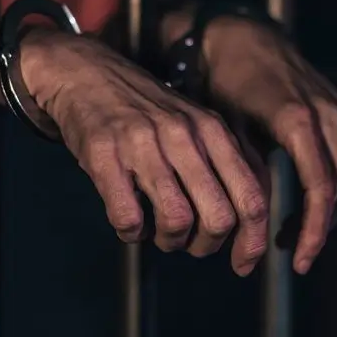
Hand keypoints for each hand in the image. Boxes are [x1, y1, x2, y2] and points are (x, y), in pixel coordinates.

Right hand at [20, 29, 268, 275]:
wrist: (84, 71)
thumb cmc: (145, 111)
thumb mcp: (196, 124)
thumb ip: (224, 164)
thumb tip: (251, 223)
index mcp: (213, 131)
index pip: (251, 198)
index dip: (252, 243)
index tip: (242, 265)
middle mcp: (184, 135)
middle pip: (219, 218)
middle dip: (205, 245)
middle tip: (188, 242)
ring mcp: (144, 143)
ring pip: (176, 221)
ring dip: (168, 240)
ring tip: (156, 230)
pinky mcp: (104, 155)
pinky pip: (128, 218)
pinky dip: (130, 232)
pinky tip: (128, 220)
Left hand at [203, 17, 336, 274]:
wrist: (243, 37)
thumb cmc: (225, 83)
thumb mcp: (227, 130)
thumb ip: (246, 173)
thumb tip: (253, 225)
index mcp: (298, 121)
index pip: (321, 190)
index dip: (314, 232)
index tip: (297, 261)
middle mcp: (329, 115)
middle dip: (321, 230)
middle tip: (291, 254)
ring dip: (332, 213)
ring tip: (296, 234)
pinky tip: (312, 206)